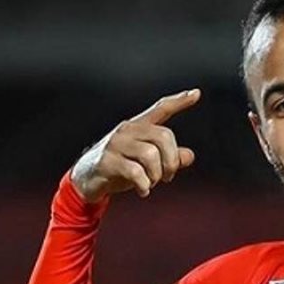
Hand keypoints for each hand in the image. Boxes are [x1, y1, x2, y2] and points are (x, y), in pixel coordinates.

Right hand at [70, 89, 200, 202]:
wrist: (86, 180)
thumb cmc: (120, 167)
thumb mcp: (146, 163)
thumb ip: (168, 158)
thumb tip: (189, 156)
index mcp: (138, 126)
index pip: (161, 109)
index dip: (179, 101)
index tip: (196, 93)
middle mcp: (128, 130)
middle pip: (164, 136)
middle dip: (172, 161)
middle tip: (168, 177)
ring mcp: (116, 144)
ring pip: (151, 154)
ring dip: (157, 175)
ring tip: (152, 183)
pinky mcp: (107, 160)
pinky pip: (135, 171)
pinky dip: (145, 185)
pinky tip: (144, 191)